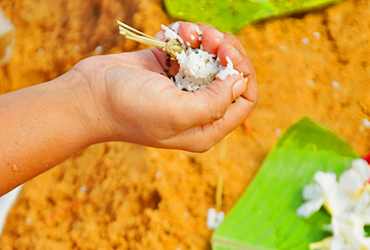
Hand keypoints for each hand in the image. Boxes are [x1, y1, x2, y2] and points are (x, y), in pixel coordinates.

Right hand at [71, 22, 257, 151]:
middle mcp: (198, 109)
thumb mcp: (178, 113)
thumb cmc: (131, 109)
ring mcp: (183, 87)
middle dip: (226, 51)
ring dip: (205, 38)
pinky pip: (189, 48)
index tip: (227, 55)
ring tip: (189, 33)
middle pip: (231, 75)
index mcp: (206, 128)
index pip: (245, 100)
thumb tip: (240, 80)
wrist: (90, 96)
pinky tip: (171, 34)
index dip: (243, 73)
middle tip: (211, 38)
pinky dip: (184, 36)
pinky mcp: (169, 69)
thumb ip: (216, 102)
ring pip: (212, 57)